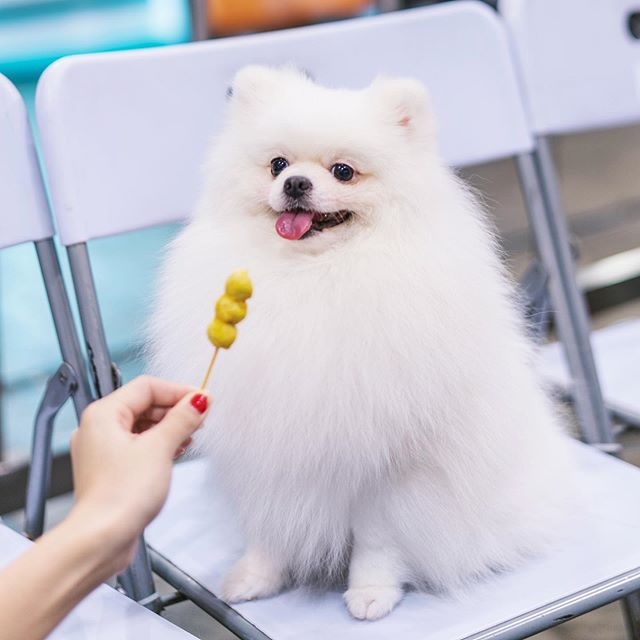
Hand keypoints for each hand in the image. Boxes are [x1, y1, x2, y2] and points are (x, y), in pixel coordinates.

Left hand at [68, 376, 208, 575]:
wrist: (101, 539)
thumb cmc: (121, 495)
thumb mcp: (160, 448)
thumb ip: (182, 419)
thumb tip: (200, 399)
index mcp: (103, 414)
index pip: (147, 387)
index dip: (178, 390)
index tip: (203, 400)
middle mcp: (98, 427)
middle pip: (144, 404)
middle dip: (175, 410)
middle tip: (201, 418)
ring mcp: (103, 448)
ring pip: (142, 424)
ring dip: (169, 427)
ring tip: (190, 436)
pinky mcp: (111, 468)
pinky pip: (138, 444)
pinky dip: (159, 443)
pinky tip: (176, 451)